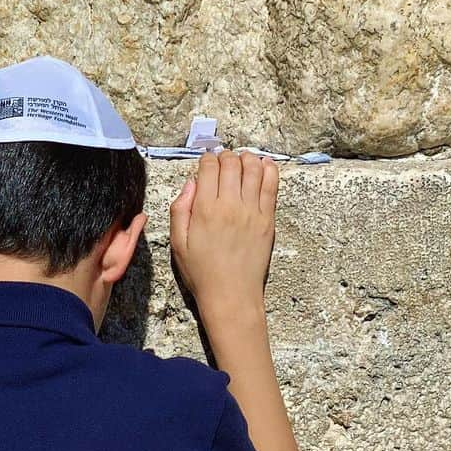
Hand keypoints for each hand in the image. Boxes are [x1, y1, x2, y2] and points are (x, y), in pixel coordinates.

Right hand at [169, 150, 278, 320]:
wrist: (231, 295)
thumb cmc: (202, 273)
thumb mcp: (178, 244)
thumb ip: (180, 210)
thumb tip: (191, 184)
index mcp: (205, 210)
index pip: (209, 168)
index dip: (207, 159)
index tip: (206, 162)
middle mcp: (230, 205)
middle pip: (231, 164)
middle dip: (226, 156)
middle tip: (223, 159)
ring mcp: (252, 211)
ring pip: (253, 168)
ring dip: (247, 158)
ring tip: (242, 159)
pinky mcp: (267, 219)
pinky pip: (271, 185)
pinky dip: (269, 169)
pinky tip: (264, 165)